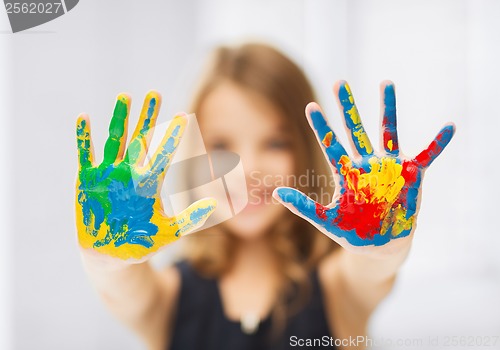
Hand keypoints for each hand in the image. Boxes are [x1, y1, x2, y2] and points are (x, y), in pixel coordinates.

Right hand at [75, 91, 215, 261]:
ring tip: (125, 96)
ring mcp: (108, 174)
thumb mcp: (169, 232)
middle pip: (141, 139)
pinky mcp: (87, 181)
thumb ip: (191, 218)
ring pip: (116, 140)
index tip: (184, 115)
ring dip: (120, 118)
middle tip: (155, 94)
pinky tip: (84, 118)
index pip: (164, 153)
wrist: (110, 255)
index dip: (173, 135)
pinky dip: (84, 138)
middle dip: (148, 117)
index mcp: (149, 182)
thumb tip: (217, 205)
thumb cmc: (140, 242)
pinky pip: (85, 155)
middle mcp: (130, 173)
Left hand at [273, 81, 454, 253]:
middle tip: (339, 83)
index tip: (310, 106)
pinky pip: (427, 155)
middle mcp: (367, 163)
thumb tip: (277, 194)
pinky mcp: (411, 175)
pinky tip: (450, 127)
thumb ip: (303, 207)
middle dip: (348, 108)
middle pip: (355, 130)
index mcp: (347, 172)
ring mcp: (389, 167)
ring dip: (387, 108)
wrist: (381, 244)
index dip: (321, 126)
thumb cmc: (354, 230)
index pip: (330, 144)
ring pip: (387, 131)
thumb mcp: (326, 219)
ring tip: (386, 83)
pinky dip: (438, 143)